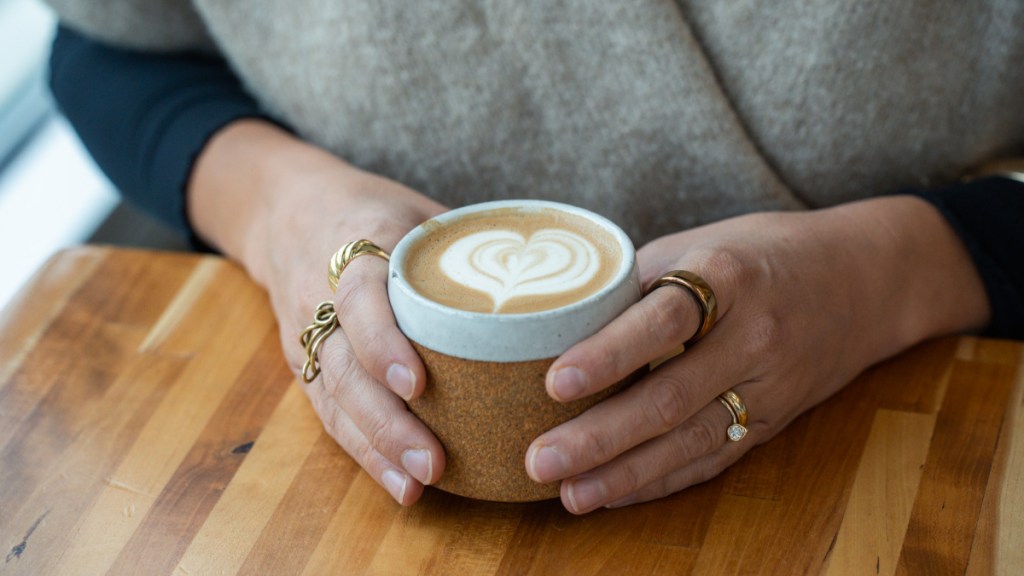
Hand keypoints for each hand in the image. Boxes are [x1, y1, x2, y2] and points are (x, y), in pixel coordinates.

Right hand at [188, 121, 447, 504]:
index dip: (383, 341)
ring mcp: (309, 335)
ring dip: (376, 447)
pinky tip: (399, 485)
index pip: (358, 298)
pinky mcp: (306, 365)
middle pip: (343, 367)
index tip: (419, 383)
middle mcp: (321, 296)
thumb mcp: (420, 210)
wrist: (289, 211)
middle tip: (433, 461)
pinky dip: (364, 452)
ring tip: (418, 484)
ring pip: (334, 399)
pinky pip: (330, 413)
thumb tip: (561, 279)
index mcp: (353, 247)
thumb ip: (472, 245)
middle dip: (386, 420)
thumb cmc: (373, 211)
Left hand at [525, 197, 988, 513]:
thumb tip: (563, 318)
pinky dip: (662, 481)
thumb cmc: (765, 252)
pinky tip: (614, 492)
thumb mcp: (704, 241)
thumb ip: (641, 281)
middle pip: (672, 397)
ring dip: (625, 473)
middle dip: (600, 436)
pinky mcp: (775, 421)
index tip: (553, 382)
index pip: (664, 321)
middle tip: (538, 459)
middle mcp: (754, 336)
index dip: (609, 355)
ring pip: (692, 441)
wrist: (868, 279)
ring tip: (568, 493)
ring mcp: (770, 386)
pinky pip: (715, 458)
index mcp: (729, 277)